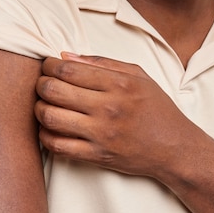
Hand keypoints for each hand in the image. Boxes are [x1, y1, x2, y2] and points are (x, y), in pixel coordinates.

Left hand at [34, 52, 201, 178]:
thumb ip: (102, 63)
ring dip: (39, 109)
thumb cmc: (157, 109)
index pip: (68, 69)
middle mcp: (108, 108)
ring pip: (50, 118)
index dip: (49, 65)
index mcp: (118, 84)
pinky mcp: (97, 156)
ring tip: (44, 105)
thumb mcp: (139, 76)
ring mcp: (101, 134)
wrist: (174, 147)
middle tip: (43, 84)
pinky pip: (57, 146)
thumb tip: (65, 56)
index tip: (48, 66)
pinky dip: (45, 136)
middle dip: (40, 84)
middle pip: (53, 90)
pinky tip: (50, 128)